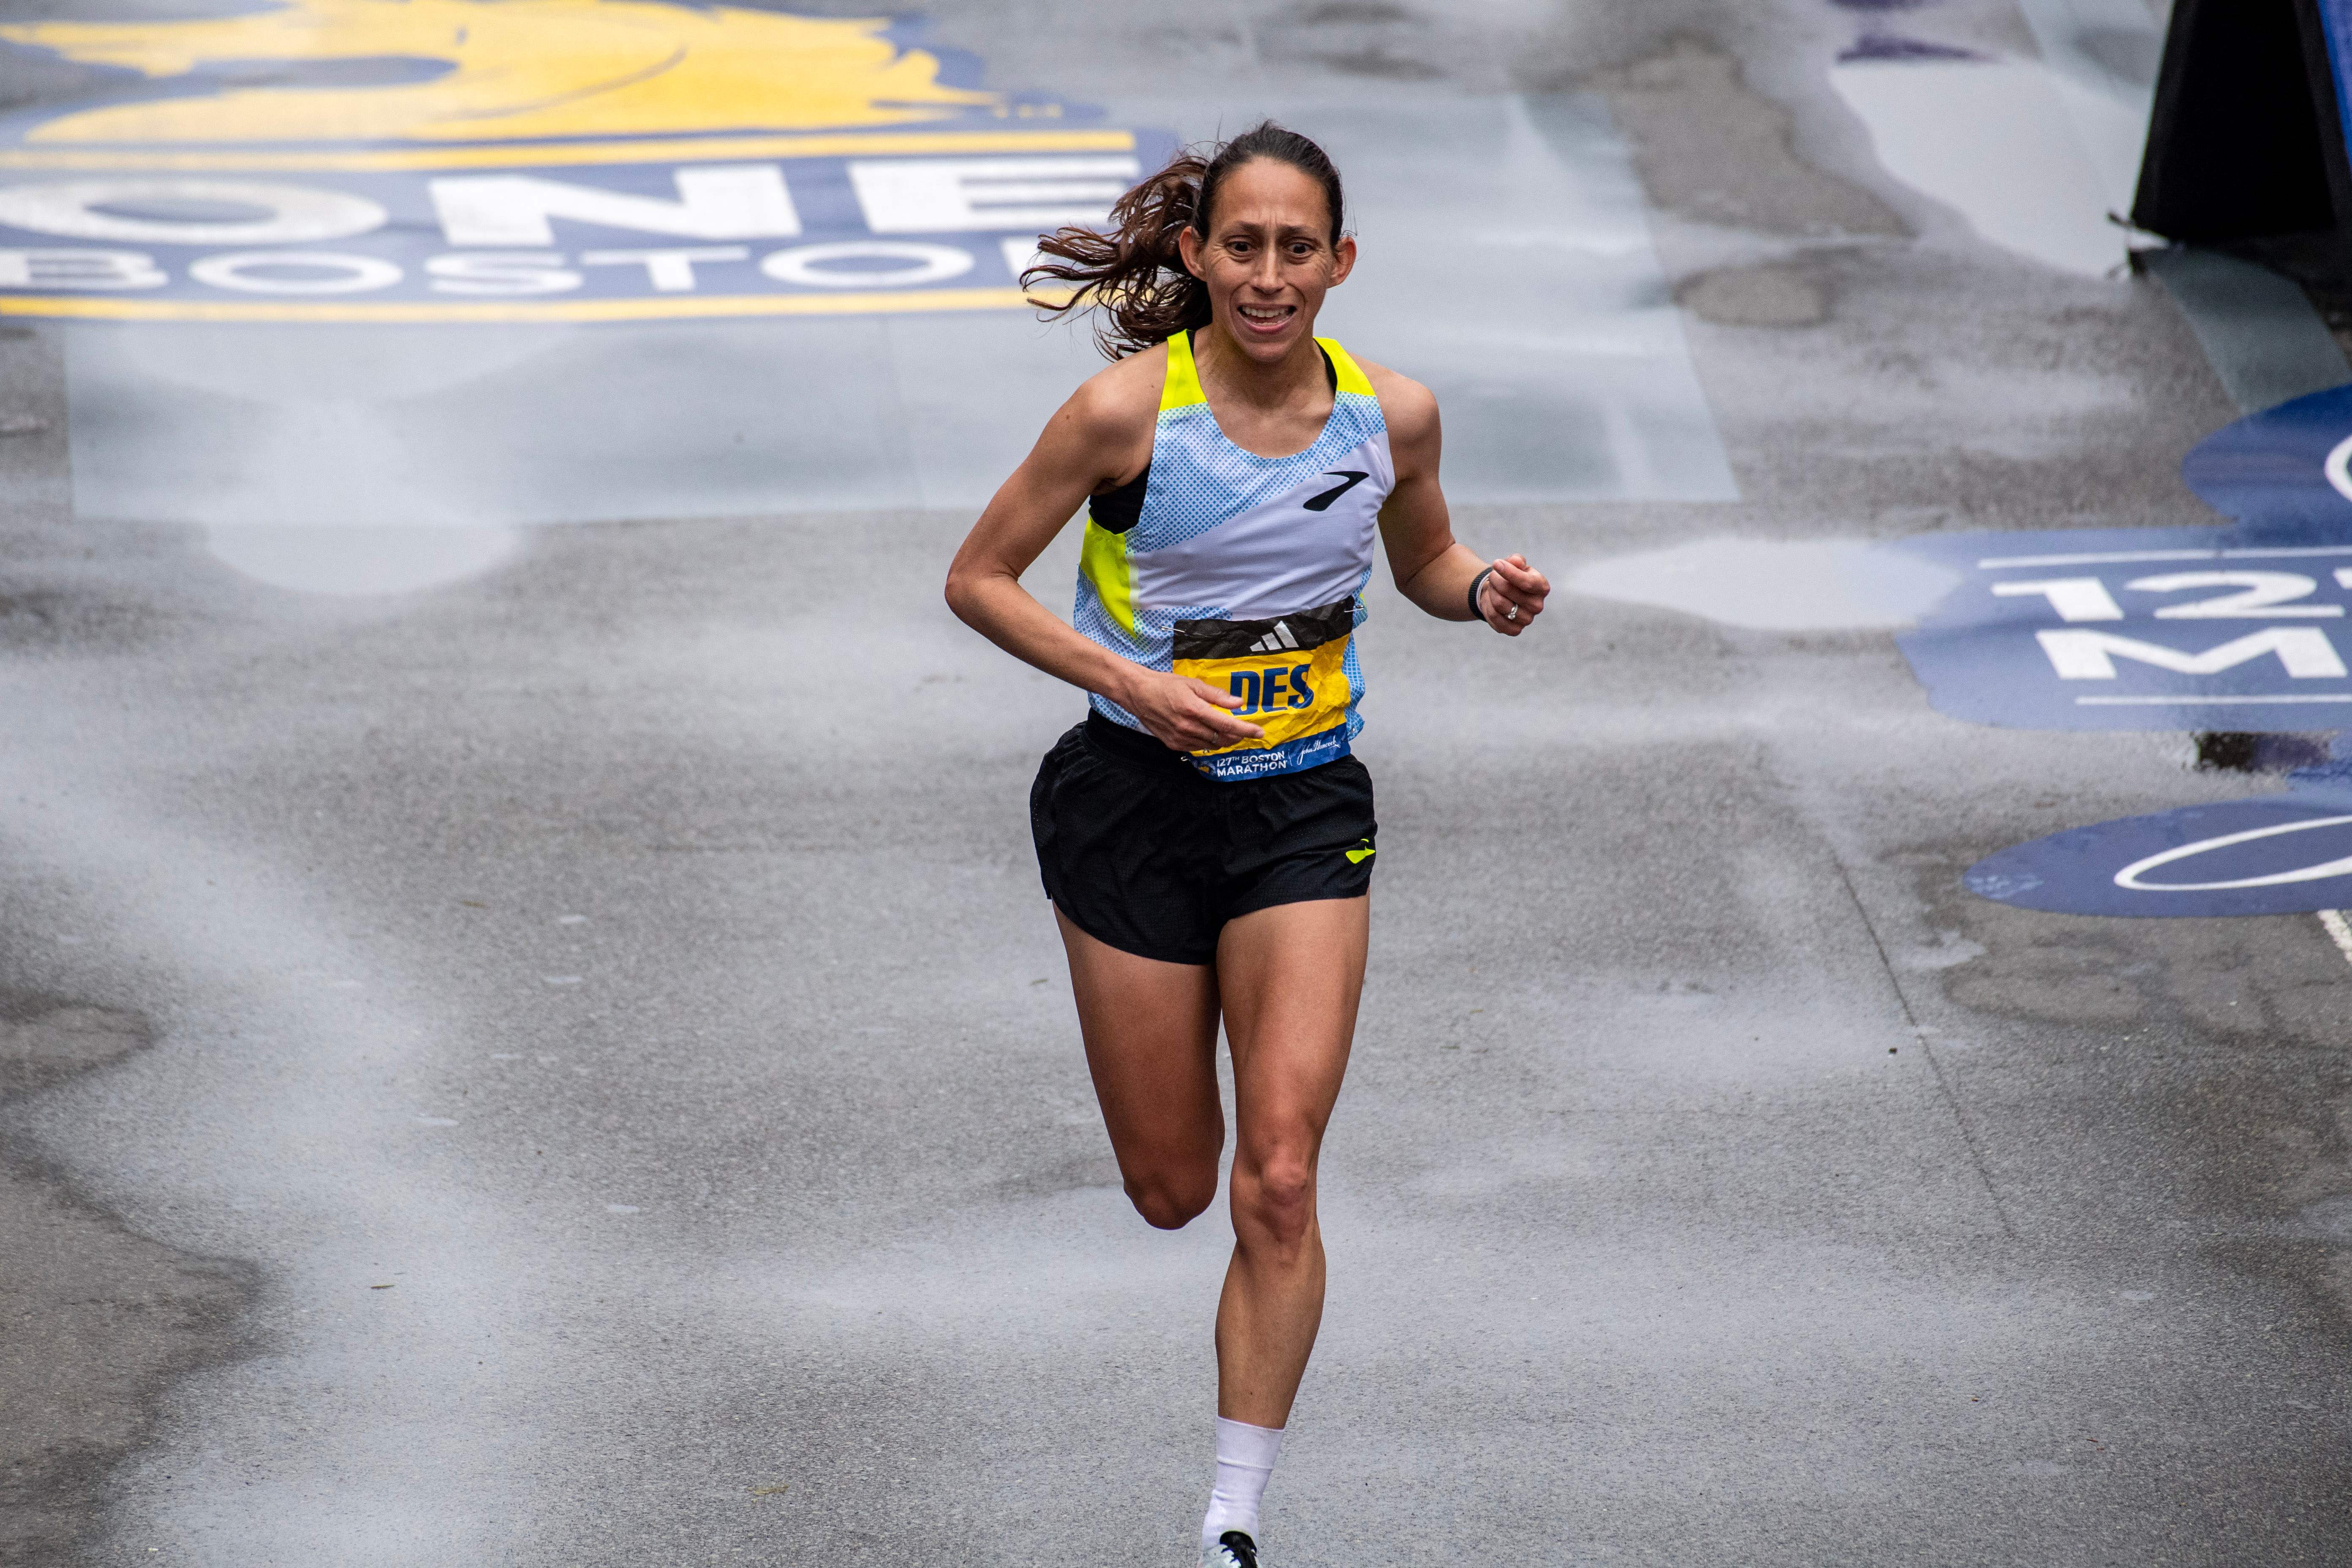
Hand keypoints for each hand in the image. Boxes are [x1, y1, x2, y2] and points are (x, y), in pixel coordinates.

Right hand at [1114, 668, 1265, 750]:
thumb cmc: (1166, 685)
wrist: (1139, 694)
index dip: (1246, 729)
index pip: (1227, 724)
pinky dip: (1207, 742)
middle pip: (1222, 738)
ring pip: (1211, 745)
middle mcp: (1187, 727)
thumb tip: (1238, 703)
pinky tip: (1207, 733)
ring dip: (1223, 740)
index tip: (1260, 732)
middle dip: (1237, 736)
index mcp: (1194, 709)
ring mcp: (1179, 738)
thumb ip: (1217, 695)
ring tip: (1226, 730)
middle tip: (1244, 729)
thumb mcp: (1193, 684)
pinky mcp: (1172, 744)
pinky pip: (1197, 748)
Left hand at [1477, 554, 1549, 635]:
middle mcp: (1538, 606)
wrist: (1502, 594)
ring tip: (1493, 588)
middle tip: (1493, 575)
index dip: (1509, 572)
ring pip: (1500, 604)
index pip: (1527, 582)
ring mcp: (1527, 620)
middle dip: (1495, 579)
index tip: (1496, 564)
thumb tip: (1515, 561)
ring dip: (1491, 592)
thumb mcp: (1515, 564)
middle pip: (1508, 591)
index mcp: (1542, 588)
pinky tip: (1491, 602)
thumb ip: (1516, 560)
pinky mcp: (1515, 630)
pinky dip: (1489, 607)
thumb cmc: (1511, 577)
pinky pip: (1495, 618)